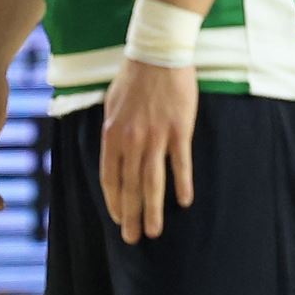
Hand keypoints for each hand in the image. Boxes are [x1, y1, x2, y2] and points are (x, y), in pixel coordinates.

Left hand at [99, 58, 196, 243]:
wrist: (157, 54)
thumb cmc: (133, 78)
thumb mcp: (112, 106)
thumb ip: (113, 133)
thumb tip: (113, 156)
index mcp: (112, 135)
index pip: (109, 178)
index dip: (114, 201)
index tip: (119, 219)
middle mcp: (131, 140)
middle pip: (130, 186)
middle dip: (131, 216)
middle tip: (133, 239)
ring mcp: (156, 137)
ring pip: (153, 182)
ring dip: (153, 210)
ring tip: (154, 232)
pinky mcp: (179, 131)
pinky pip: (180, 163)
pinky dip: (182, 184)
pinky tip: (184, 203)